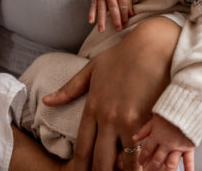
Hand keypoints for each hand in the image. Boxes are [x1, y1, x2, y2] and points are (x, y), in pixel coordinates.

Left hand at [42, 17, 180, 170]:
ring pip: (125, 160)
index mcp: (93, 108)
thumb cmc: (124, 54)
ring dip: (125, 168)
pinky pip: (145, 150)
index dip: (82, 168)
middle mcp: (109, 118)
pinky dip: (144, 159)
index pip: (83, 149)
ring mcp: (130, 121)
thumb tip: (47, 101)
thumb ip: (70, 89)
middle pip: (102, 161)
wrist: (154, 44)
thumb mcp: (93, 68)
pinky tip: (144, 164)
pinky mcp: (150, 120)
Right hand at [90, 0, 133, 31]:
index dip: (124, 16)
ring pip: (102, 9)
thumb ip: (128, 3)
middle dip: (116, 20)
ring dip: (101, 20)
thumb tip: (131, 16)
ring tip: (101, 30)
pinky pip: (93, 6)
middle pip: (113, 8)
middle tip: (118, 29)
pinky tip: (91, 21)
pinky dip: (91, 14)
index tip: (125, 25)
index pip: (123, 5)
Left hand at [134, 115, 193, 170]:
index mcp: (157, 135)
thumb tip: (134, 137)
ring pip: (170, 163)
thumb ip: (145, 130)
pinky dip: (188, 168)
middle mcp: (166, 143)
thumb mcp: (155, 118)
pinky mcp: (189, 146)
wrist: (188, 106)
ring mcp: (178, 146)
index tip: (141, 162)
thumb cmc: (171, 109)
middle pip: (157, 159)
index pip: (147, 150)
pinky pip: (188, 160)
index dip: (143, 157)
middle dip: (152, 167)